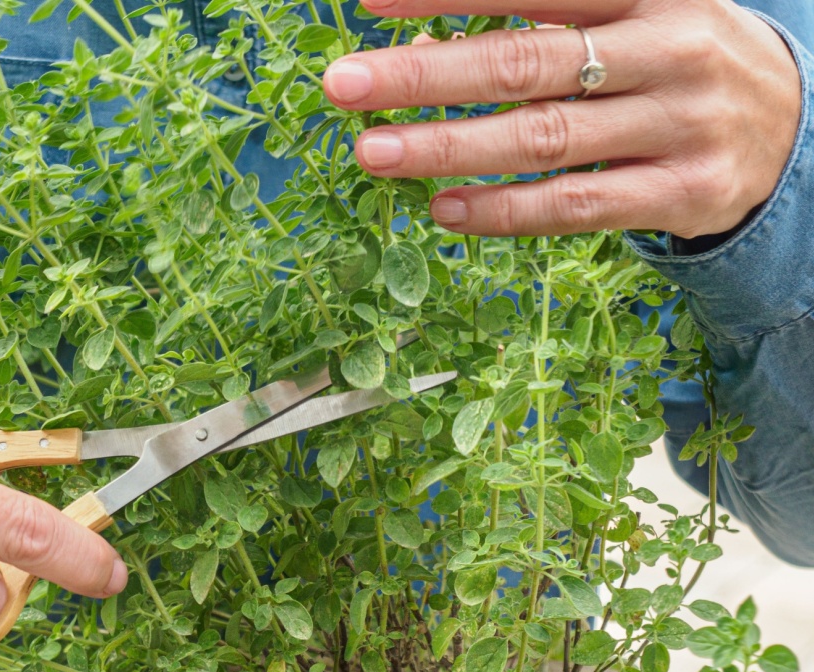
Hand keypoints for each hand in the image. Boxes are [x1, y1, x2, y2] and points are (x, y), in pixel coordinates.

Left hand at [322, 0, 800, 237]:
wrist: (792, 127)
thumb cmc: (674, 60)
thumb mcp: (631, 15)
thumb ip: (541, 24)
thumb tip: (419, 46)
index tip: (372, 2)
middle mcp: (669, 49)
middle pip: (525, 63)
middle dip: (424, 75)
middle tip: (343, 84)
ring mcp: (679, 123)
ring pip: (542, 140)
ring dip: (447, 148)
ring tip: (372, 152)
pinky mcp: (683, 191)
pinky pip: (575, 205)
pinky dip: (503, 210)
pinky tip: (443, 207)